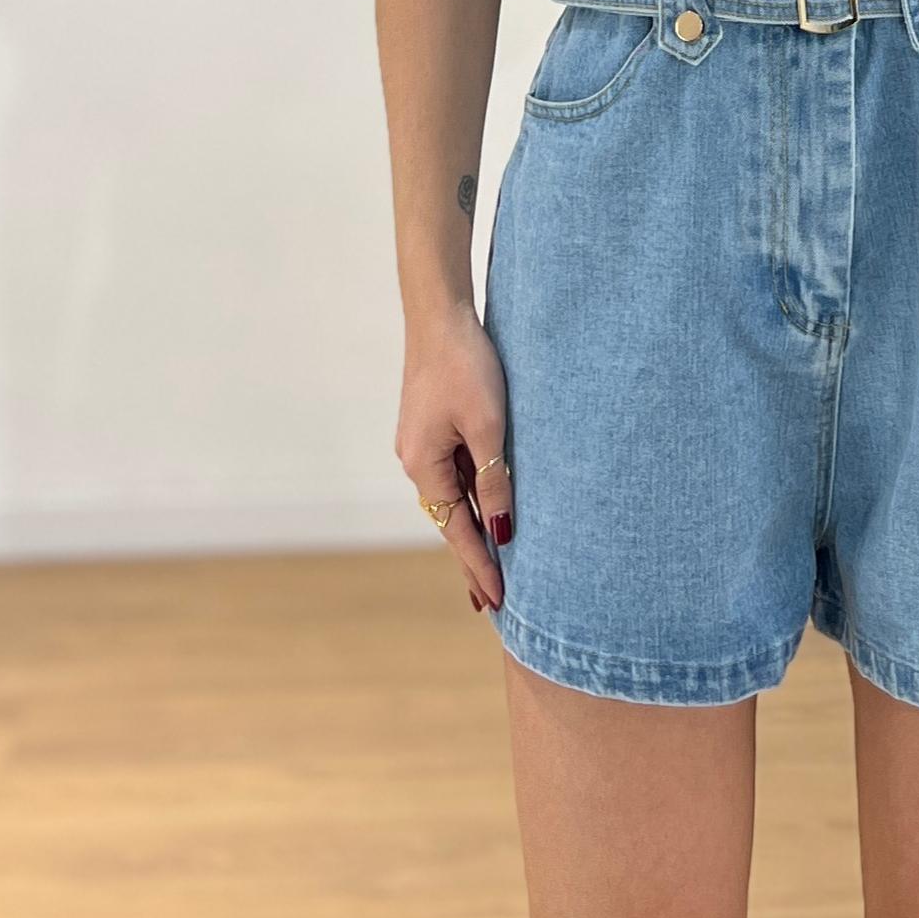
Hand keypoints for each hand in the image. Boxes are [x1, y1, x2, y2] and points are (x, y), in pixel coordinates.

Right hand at [396, 304, 510, 612]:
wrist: (441, 314)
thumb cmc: (466, 365)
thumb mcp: (488, 427)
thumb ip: (495, 481)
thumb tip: (502, 533)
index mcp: (423, 466)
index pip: (456, 530)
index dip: (480, 566)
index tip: (497, 602)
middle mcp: (416, 461)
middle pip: (449, 520)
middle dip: (473, 558)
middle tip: (492, 603)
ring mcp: (422, 444)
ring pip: (454, 497)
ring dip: (474, 528)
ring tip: (495, 567)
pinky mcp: (433, 427)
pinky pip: (455, 474)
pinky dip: (473, 496)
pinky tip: (487, 511)